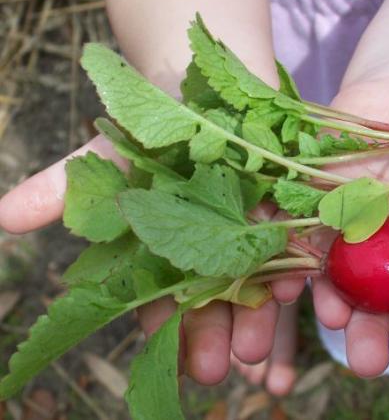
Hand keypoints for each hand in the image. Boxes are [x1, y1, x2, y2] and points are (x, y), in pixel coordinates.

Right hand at [0, 136, 304, 384]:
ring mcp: (248, 231)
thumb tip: (1, 218)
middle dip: (216, 336)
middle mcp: (208, 249)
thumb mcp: (102, 159)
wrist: (196, 88)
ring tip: (257, 346)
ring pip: (254, 283)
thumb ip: (60, 191)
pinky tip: (293, 289)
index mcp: (165, 252)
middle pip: (214, 302)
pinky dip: (292, 266)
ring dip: (258, 316)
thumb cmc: (143, 128)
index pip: (166, 304)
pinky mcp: (282, 209)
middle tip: (224, 368)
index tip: (184, 367)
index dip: (173, 334)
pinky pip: (290, 243)